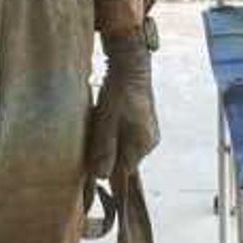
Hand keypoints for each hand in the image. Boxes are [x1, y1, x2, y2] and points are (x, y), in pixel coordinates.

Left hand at [85, 28, 159, 187]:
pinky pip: (125, 137)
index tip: (93, 161)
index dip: (106, 167)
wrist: (131, 65)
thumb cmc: (119, 93)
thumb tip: (102, 176)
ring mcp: (147, 132)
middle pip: (123, 159)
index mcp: (143, 144)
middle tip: (94, 136)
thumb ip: (104, 150)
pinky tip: (106, 120)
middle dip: (107, 154)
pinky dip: (114, 133)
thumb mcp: (106, 122)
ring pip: (123, 147)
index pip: (123, 170)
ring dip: (109, 142)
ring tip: (100, 125)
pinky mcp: (142, 123)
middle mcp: (149, 142)